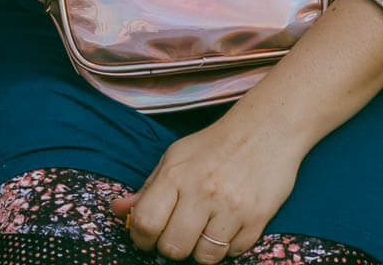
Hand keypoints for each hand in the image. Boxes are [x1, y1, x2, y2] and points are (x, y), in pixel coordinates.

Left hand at [111, 119, 305, 262]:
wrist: (265, 130)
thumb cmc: (214, 146)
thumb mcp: (174, 159)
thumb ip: (147, 188)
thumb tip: (117, 210)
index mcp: (176, 175)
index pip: (146, 222)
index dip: (140, 238)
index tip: (146, 239)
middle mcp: (202, 192)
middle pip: (173, 247)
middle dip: (171, 247)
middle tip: (177, 235)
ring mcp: (231, 207)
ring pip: (204, 257)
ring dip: (201, 250)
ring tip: (204, 230)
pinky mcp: (257, 219)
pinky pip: (234, 253)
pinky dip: (228, 247)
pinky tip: (227, 227)